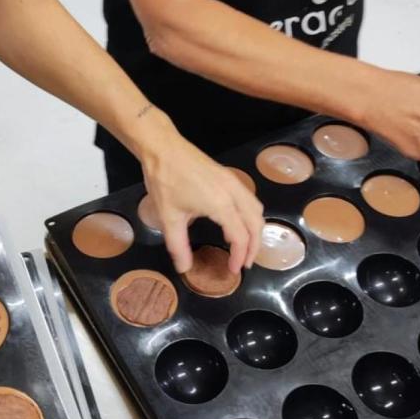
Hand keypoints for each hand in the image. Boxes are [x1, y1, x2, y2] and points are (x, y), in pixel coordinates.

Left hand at [137, 123, 263, 274]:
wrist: (162, 148)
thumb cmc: (165, 181)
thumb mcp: (169, 218)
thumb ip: (178, 246)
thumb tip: (184, 268)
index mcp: (221, 205)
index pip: (240, 237)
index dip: (240, 256)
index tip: (234, 270)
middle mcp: (234, 193)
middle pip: (256, 223)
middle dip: (254, 246)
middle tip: (245, 263)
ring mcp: (233, 182)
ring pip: (256, 209)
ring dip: (255, 229)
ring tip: (243, 246)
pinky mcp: (229, 176)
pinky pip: (249, 199)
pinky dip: (249, 215)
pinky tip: (234, 223)